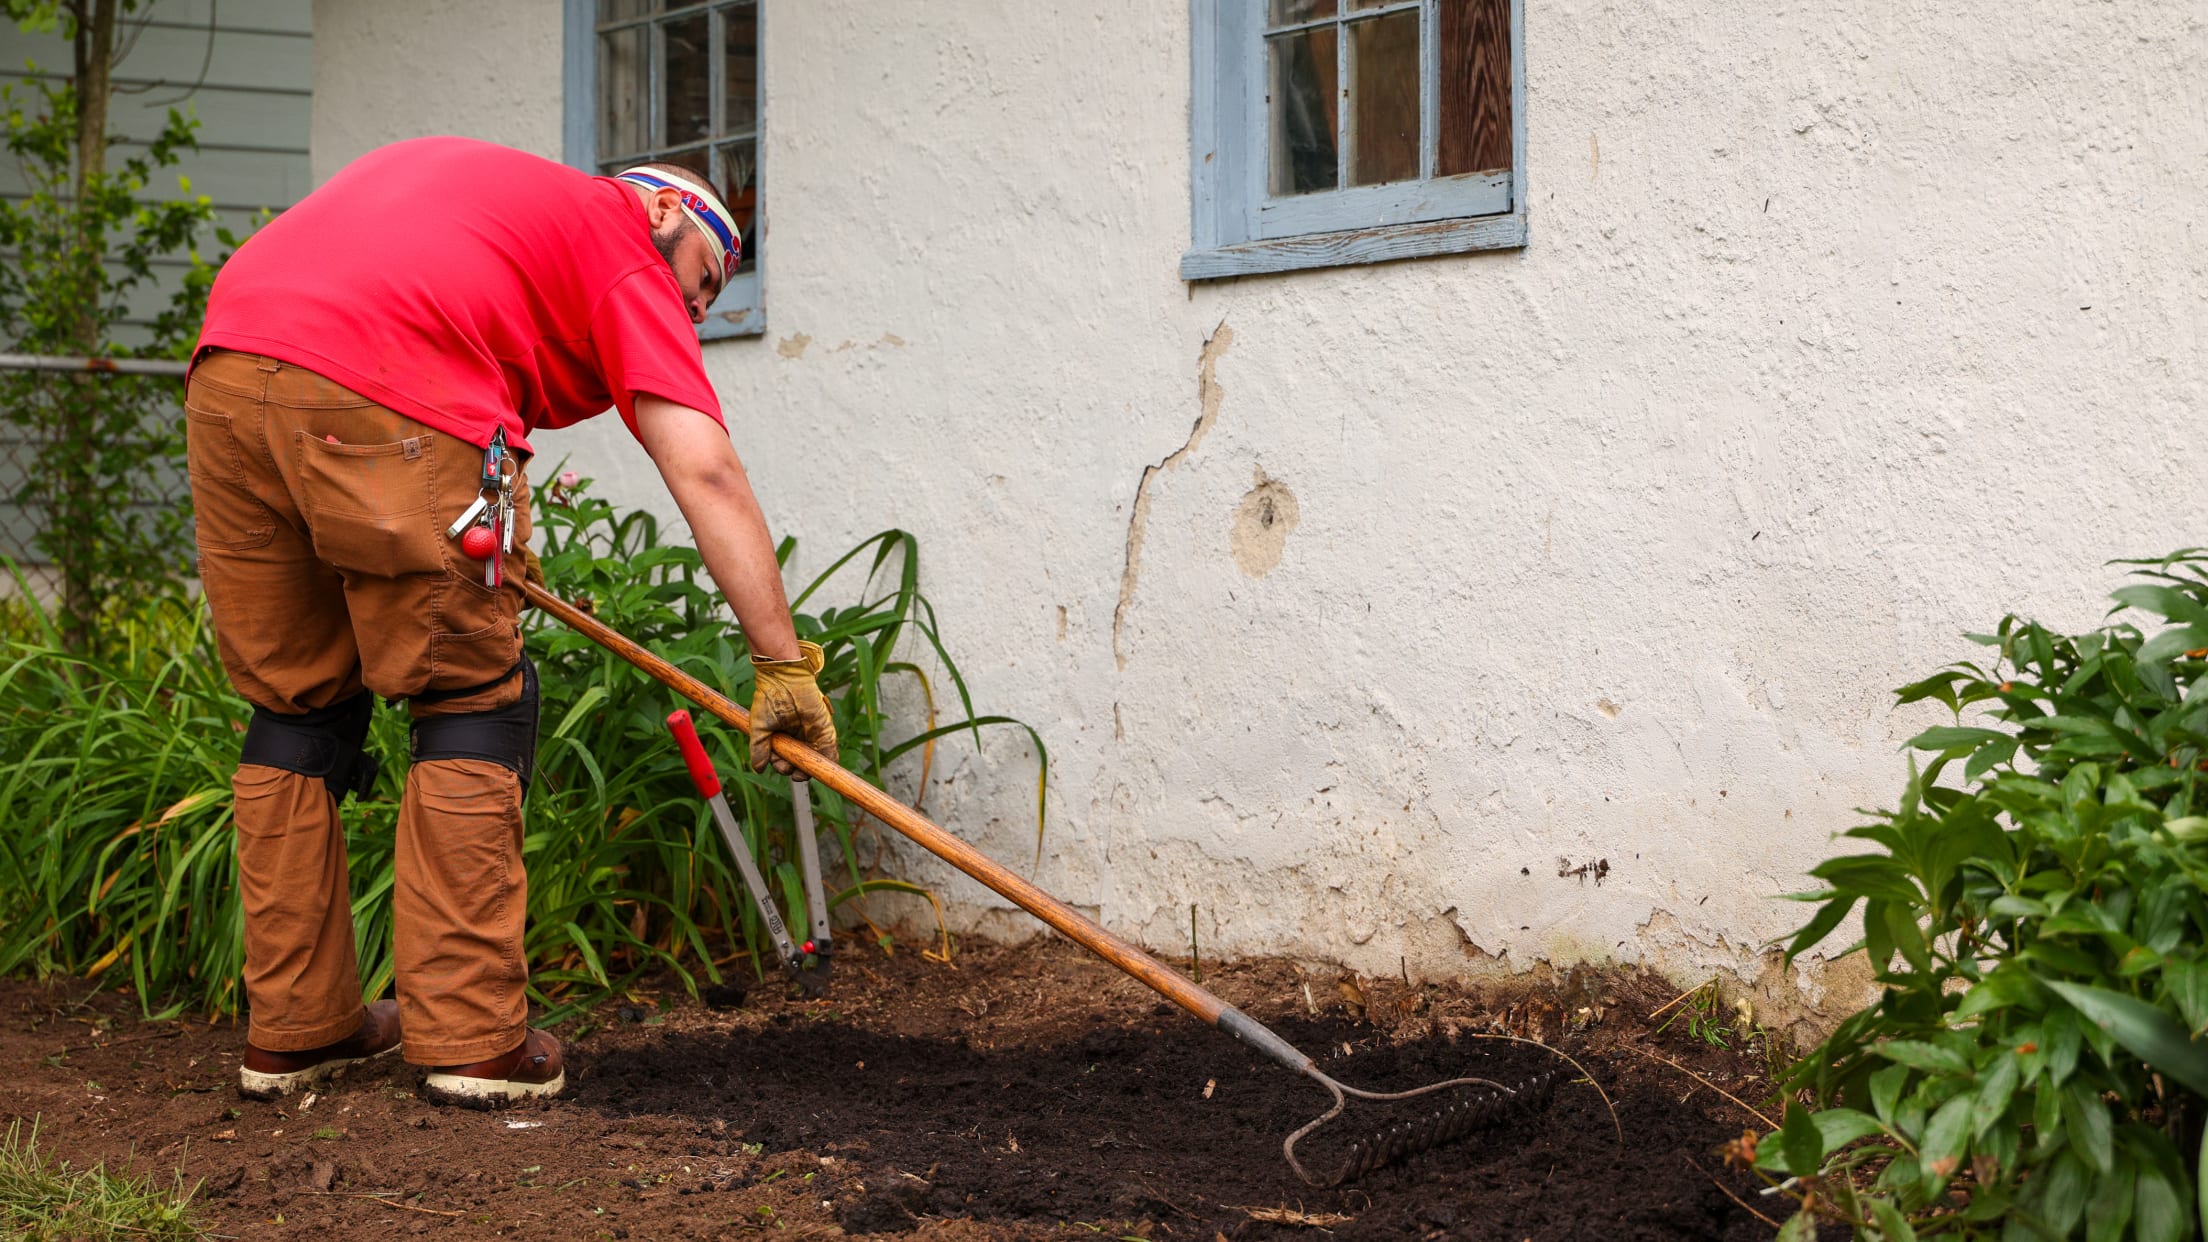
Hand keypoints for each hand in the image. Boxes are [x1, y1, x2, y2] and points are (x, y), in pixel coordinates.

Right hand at [748, 640, 836, 774]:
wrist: (785, 679)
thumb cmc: (769, 699)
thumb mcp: (760, 727)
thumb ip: (759, 748)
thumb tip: (758, 769)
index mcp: (782, 738)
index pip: (783, 761)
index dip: (782, 766)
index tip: (780, 765)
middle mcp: (797, 739)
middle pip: (799, 764)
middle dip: (795, 770)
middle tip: (790, 767)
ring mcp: (811, 735)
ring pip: (814, 760)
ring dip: (809, 769)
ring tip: (802, 771)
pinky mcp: (824, 730)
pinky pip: (830, 750)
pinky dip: (828, 760)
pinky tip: (821, 766)